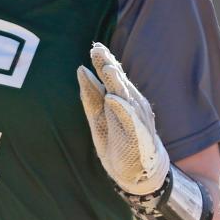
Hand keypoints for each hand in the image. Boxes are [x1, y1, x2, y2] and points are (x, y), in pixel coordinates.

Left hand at [76, 42, 170, 195]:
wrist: (135, 172)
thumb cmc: (117, 141)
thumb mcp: (96, 117)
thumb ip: (90, 95)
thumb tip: (81, 69)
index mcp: (120, 98)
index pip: (112, 76)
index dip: (104, 61)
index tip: (95, 46)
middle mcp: (131, 104)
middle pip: (118, 82)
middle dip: (108, 66)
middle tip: (98, 50)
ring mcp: (136, 119)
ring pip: (126, 96)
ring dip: (117, 82)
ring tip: (107, 68)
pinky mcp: (138, 135)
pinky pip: (130, 120)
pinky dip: (122, 109)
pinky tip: (113, 99)